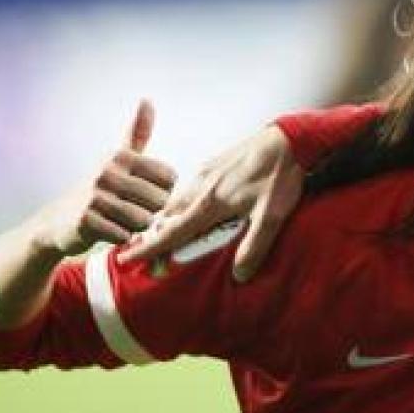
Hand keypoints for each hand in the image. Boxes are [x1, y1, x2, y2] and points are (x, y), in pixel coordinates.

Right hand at [31, 99, 175, 256]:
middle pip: (160, 201)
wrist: (58, 221)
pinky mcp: (86, 221)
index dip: (162, 191)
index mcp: (121, 156)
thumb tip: (147, 99)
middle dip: (150, 211)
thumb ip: (137, 132)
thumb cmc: (100, 188)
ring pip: (144, 220)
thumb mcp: (118, 158)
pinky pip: (124, 236)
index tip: (142, 192)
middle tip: (129, 209)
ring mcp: (95, 196)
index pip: (170, 178)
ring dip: (136, 226)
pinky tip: (107, 231)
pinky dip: (120, 238)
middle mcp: (107, 172)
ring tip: (119, 220)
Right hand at [120, 123, 302, 281]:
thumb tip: (240, 274)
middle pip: (168, 217)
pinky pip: (188, 187)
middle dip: (154, 236)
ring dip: (168, 218)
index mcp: (211, 203)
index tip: (125, 258)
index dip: (149, 248)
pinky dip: (181, 202)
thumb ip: (255, 246)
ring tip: (166, 233)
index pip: (172, 232)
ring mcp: (206, 173)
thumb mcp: (272, 216)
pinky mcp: (213, 164)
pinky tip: (191, 207)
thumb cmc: (280, 175)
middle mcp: (201, 187)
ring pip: (176, 200)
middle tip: (146, 252)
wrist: (288, 138)